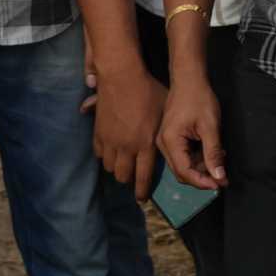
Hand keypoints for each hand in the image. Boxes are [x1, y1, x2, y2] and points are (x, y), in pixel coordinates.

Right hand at [93, 60, 165, 199]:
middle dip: (129, 180)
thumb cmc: (149, 91)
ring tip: (123, 163)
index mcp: (145, 144)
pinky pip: (99, 153)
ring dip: (116, 168)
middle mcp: (126, 147)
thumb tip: (177, 146)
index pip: (143, 176)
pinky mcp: (98, 132)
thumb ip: (168, 132)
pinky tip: (111, 150)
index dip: (142, 190)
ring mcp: (110, 141)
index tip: (142, 199)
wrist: (122, 77)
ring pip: (109, 167)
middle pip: (123, 176)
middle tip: (133, 177)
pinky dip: (105, 155)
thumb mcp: (165, 112)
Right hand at [159, 69, 225, 190]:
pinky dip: (198, 157)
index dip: (202, 182)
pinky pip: (184, 155)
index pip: (184, 172)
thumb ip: (214, 153)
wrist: (189, 79)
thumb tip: (219, 177)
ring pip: (184, 165)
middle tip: (224, 176)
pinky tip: (213, 152)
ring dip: (202, 167)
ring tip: (221, 159)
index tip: (220, 184)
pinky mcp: (171, 138)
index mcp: (170, 142)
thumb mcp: (210, 127)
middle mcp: (163, 145)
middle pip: (182, 172)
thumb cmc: (200, 99)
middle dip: (203, 176)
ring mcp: (166, 142)